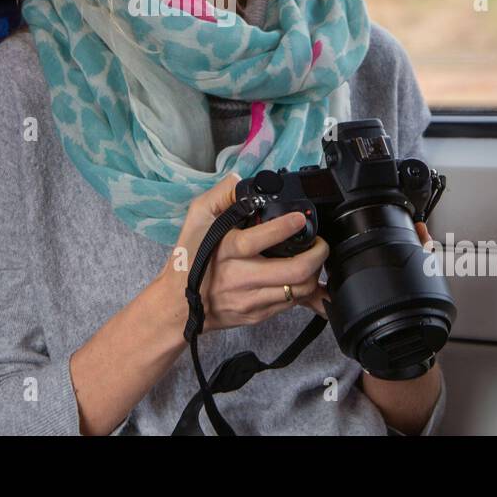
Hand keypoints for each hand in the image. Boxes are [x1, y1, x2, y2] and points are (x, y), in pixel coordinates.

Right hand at [159, 173, 329, 331]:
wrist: (177, 305)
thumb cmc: (187, 259)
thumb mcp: (196, 217)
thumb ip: (220, 194)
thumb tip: (243, 182)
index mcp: (227, 250)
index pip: (260, 239)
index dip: (285, 227)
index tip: (300, 219)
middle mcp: (241, 277)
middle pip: (293, 271)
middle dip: (317, 255)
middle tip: (320, 243)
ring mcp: (250, 300)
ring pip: (298, 291)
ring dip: (314, 274)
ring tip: (313, 259)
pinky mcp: (257, 315)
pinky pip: (290, 305)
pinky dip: (302, 290)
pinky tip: (302, 278)